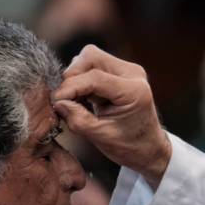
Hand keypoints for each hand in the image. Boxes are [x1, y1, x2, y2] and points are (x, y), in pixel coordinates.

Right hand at [53, 45, 171, 185]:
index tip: (56, 101)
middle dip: (72, 77)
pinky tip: (84, 99)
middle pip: (91, 57)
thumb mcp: (101, 137)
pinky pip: (93, 64)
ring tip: (78, 101)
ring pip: (90, 57)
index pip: (95, 77)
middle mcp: (132, 73)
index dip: (70, 87)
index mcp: (134, 91)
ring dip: (76, 77)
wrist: (149, 147)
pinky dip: (81, 79)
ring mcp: (127, 70)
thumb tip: (58, 102)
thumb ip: (78, 119)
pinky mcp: (119, 71)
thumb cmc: (129, 146)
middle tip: (66, 100)